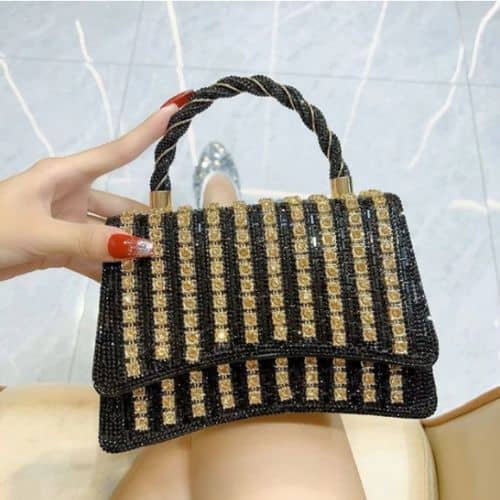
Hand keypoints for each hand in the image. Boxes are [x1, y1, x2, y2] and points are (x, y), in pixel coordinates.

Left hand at [0, 91, 192, 281]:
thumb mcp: (41, 233)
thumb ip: (90, 242)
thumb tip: (142, 247)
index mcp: (64, 176)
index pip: (115, 152)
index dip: (145, 133)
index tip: (173, 111)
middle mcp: (70, 195)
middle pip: (119, 206)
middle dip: (145, 221)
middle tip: (177, 238)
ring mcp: (65, 222)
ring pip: (107, 235)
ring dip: (127, 251)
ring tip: (160, 267)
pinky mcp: (58, 246)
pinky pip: (91, 255)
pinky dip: (106, 269)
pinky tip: (128, 285)